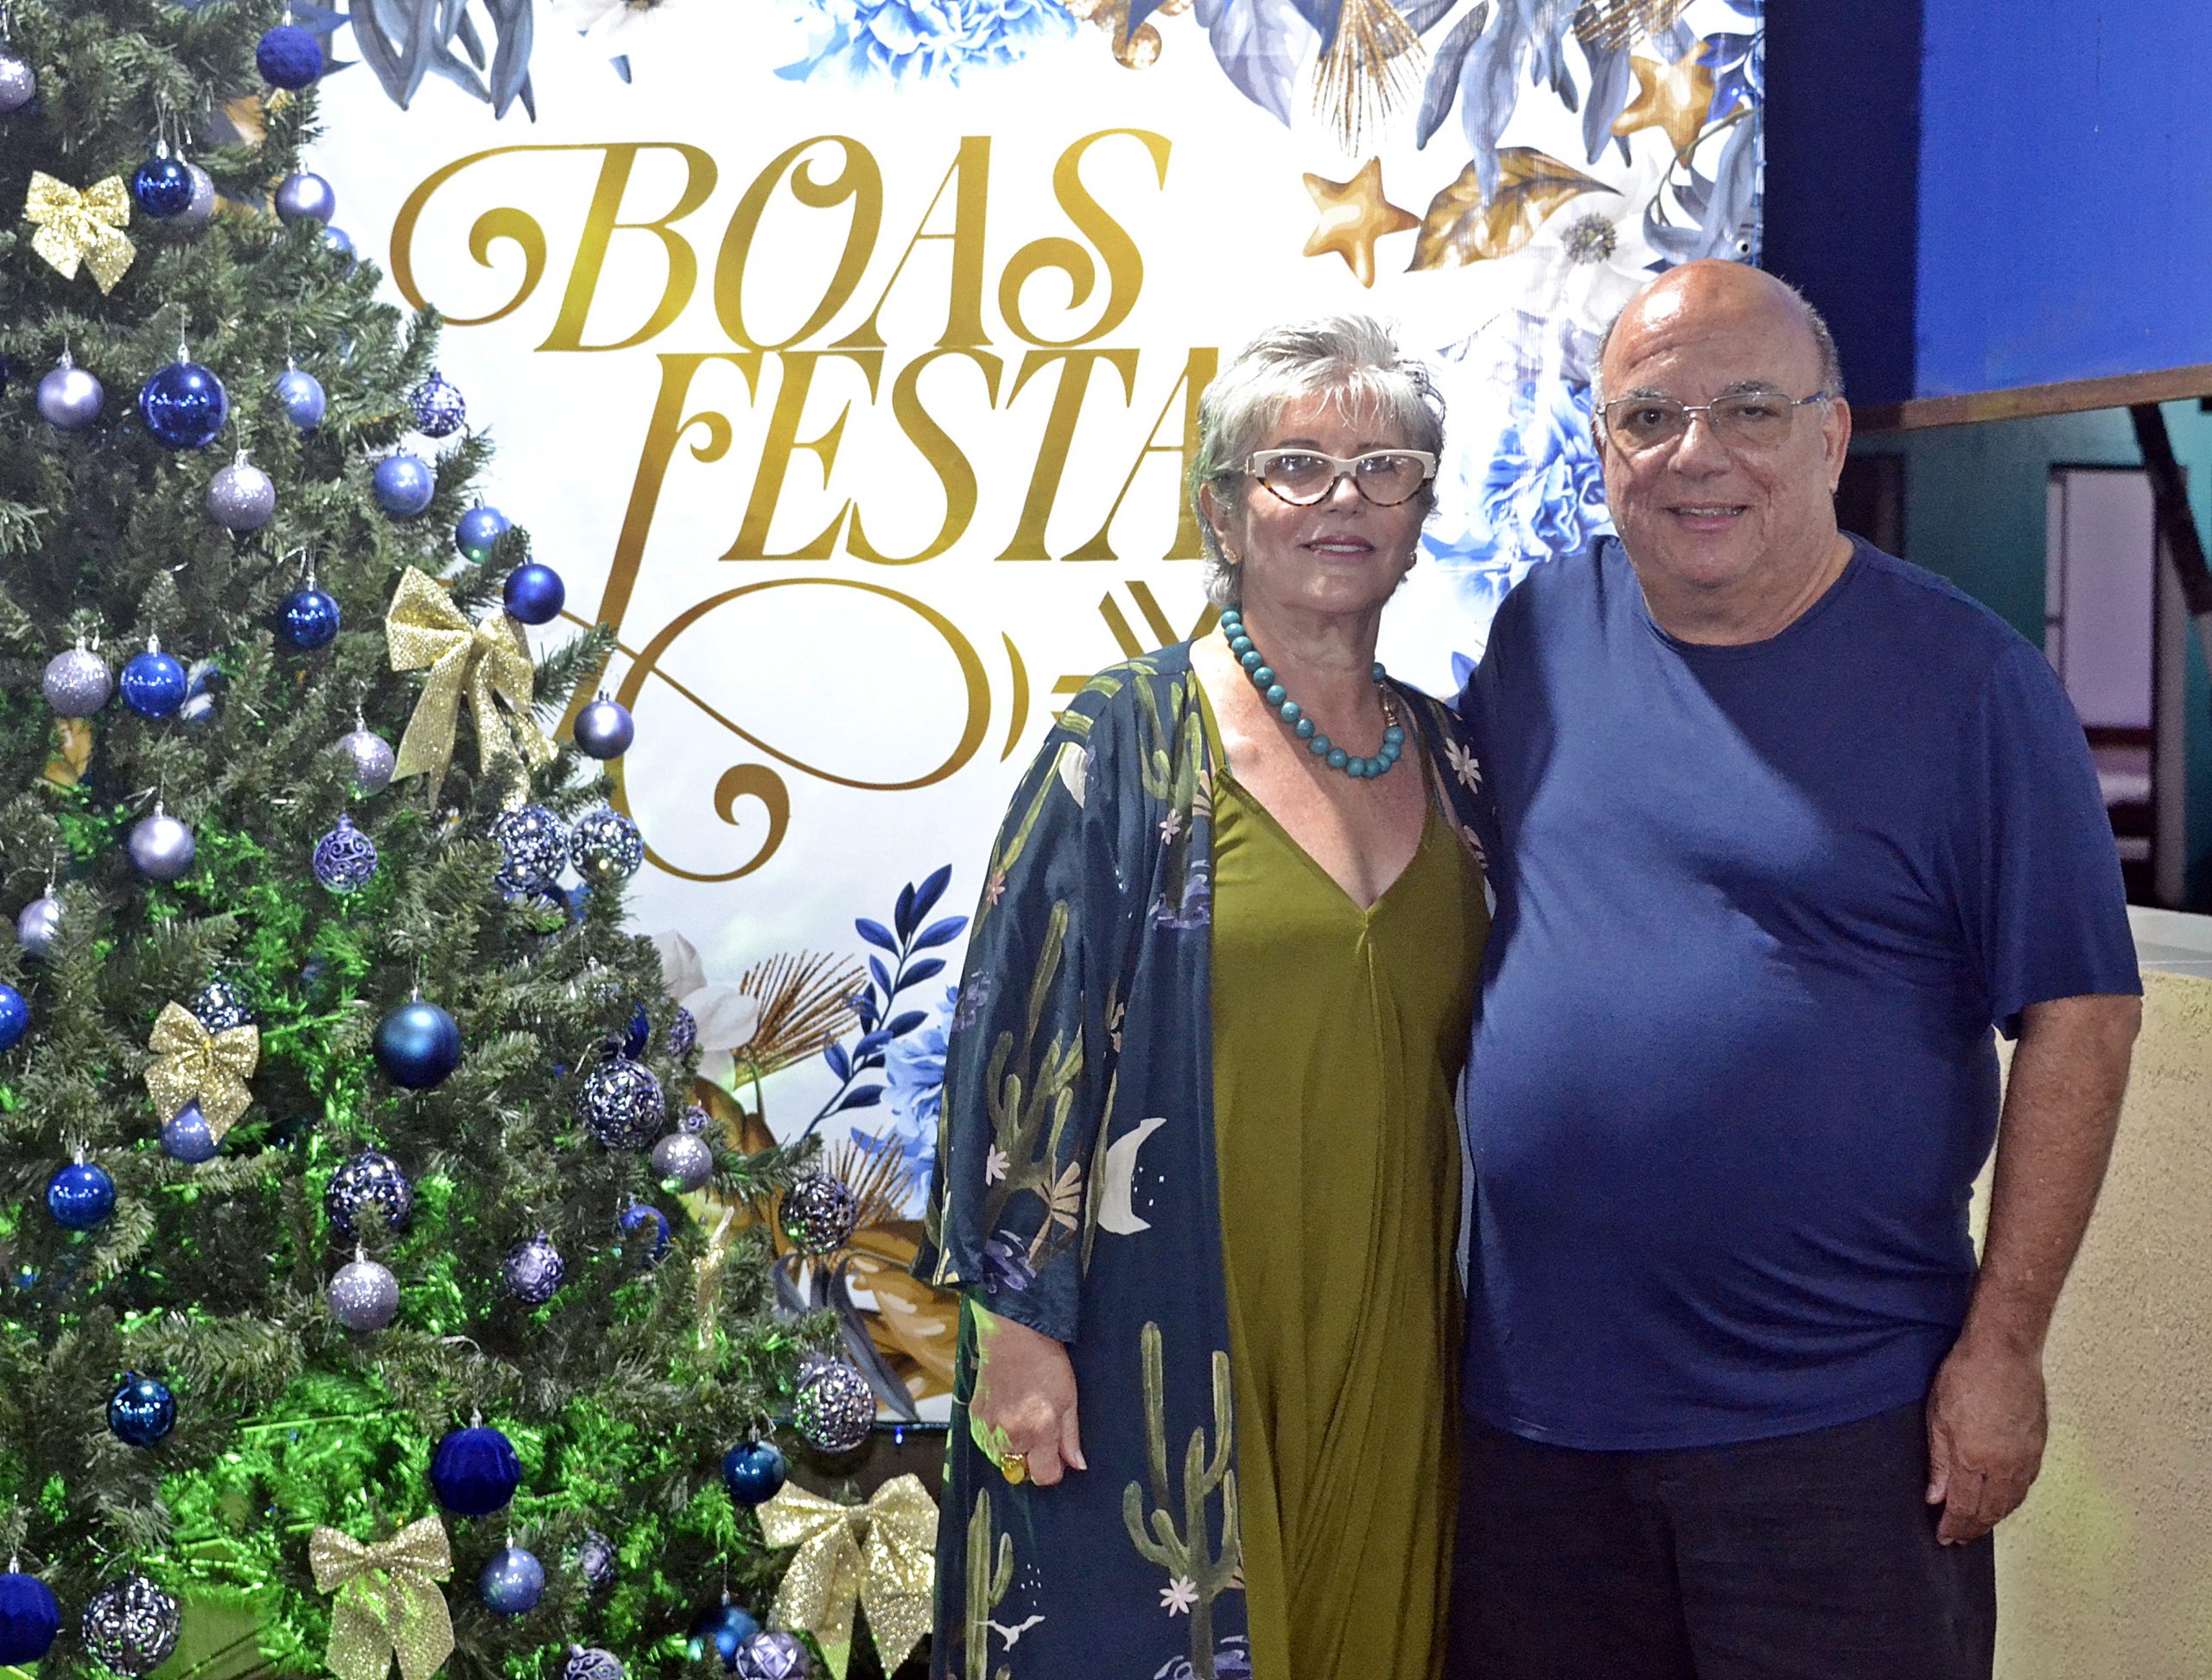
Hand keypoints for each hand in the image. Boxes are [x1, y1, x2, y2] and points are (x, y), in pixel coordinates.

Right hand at [969, 1302, 1085, 1487]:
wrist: (1013, 1335)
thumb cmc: (1044, 1362)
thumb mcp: (1069, 1399)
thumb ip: (1070, 1437)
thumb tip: (1076, 1464)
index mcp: (1039, 1432)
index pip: (1044, 1476)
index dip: (1053, 1469)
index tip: (1056, 1457)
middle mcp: (1011, 1436)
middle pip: (1021, 1469)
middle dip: (1032, 1456)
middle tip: (1038, 1425)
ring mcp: (989, 1428)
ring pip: (1002, 1456)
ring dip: (1012, 1446)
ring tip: (1021, 1414)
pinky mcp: (974, 1418)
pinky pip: (987, 1440)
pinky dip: (997, 1433)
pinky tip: (1006, 1408)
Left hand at [1924, 1333, 2047, 1543]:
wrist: (2004, 1352)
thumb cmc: (1966, 1376)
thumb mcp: (1937, 1417)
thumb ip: (1938, 1462)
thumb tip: (1935, 1497)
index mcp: (1974, 1459)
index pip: (1963, 1507)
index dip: (1953, 1526)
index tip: (1944, 1537)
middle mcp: (2004, 1465)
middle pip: (1989, 1511)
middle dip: (1973, 1528)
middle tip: (1959, 1538)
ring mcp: (2025, 1457)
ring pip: (2010, 1502)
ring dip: (1994, 1518)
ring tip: (1978, 1526)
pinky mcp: (2038, 1446)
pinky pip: (2025, 1485)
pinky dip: (2012, 1501)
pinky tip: (2003, 1502)